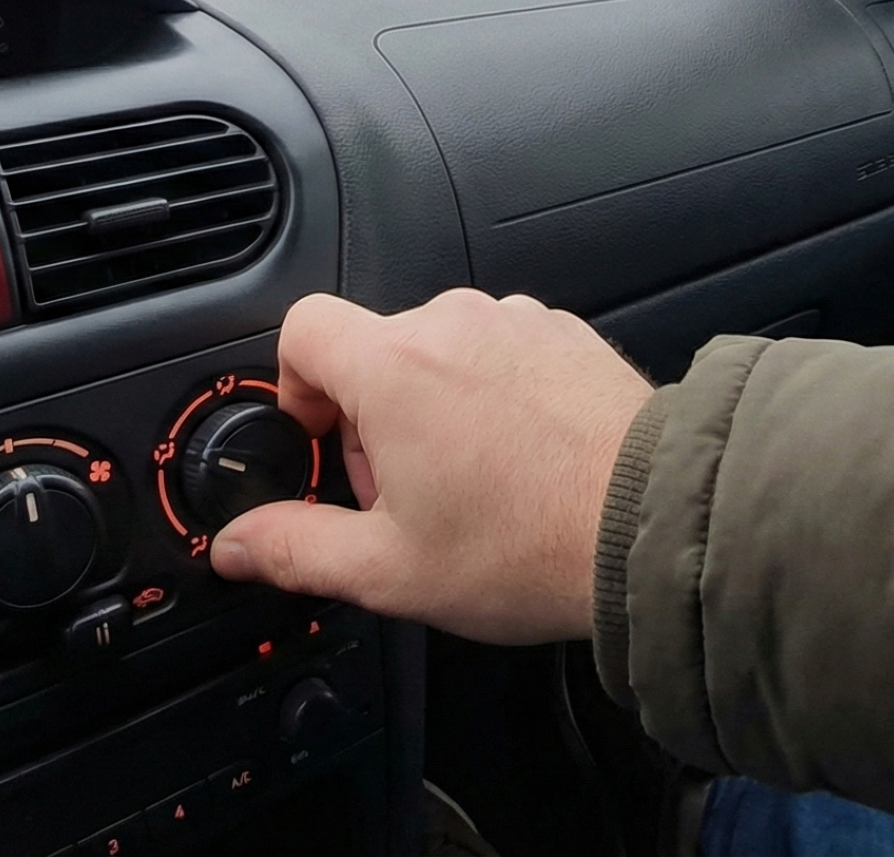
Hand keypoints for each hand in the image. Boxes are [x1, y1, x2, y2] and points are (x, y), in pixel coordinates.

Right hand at [210, 288, 653, 643]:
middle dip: (373, 416)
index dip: (295, 384)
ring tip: (475, 484)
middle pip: (376, 348)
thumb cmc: (532, 544)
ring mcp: (518, 324)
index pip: (303, 327)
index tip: (322, 438)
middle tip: (405, 494)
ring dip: (439, 404)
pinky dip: (498, 395)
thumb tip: (239, 544)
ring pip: (444, 350)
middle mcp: (454, 325)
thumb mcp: (390, 569)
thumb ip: (297, 548)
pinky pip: (505, 353)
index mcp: (392, 366)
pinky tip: (524, 462)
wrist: (654, 526)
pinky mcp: (569, 336)